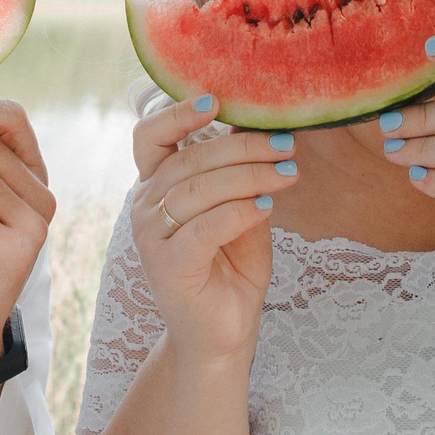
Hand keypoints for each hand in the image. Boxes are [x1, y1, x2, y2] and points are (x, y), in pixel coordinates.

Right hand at [126, 95, 293, 368]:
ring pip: (199, 189)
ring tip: (288, 172)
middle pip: (189, 158)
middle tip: (286, 145)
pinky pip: (205, 227)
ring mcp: (153, 237)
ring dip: (250, 176)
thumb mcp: (241, 210)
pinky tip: (268, 207)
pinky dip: (239, 212)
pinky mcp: (169, 266)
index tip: (215, 100)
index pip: (150, 137)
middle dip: (243, 147)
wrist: (222, 334)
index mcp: (157, 186)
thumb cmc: (231, 268)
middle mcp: (146, 206)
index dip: (177, 113)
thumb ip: (240, 174)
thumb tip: (260, 127)